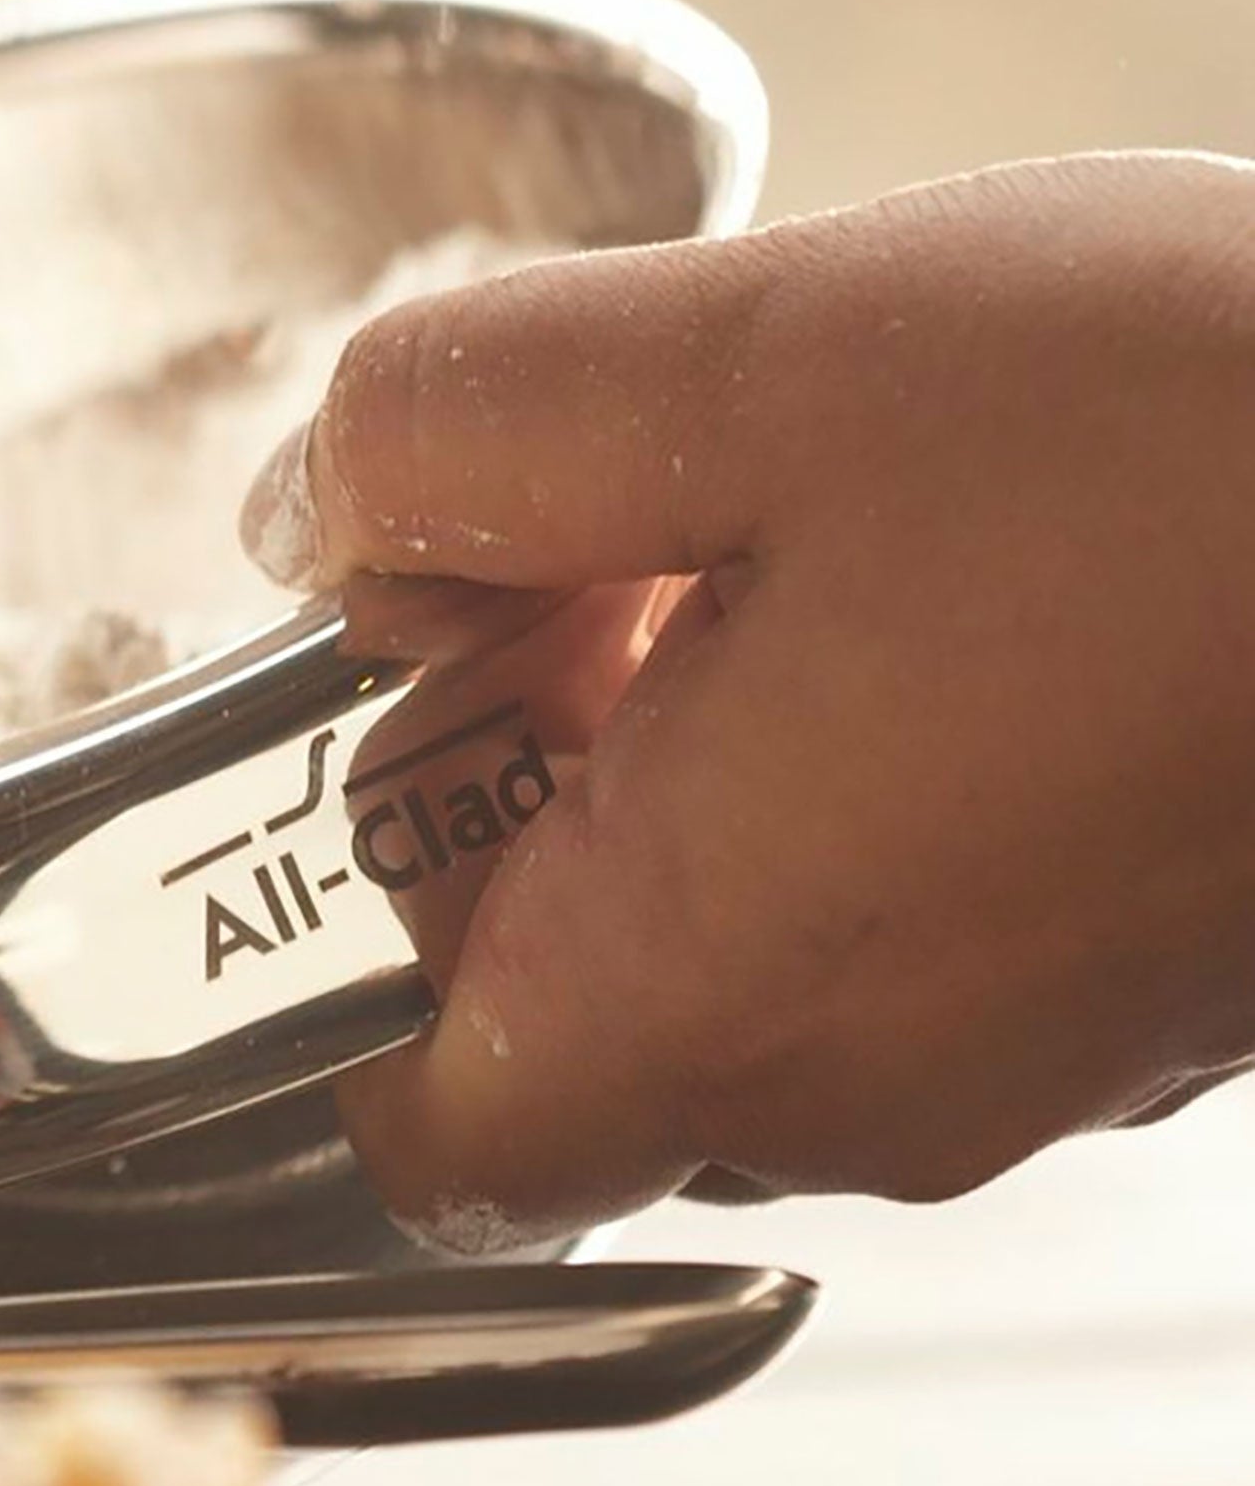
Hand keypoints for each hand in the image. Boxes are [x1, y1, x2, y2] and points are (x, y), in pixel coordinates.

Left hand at [238, 153, 1254, 1242]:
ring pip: (723, 963)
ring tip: (784, 543)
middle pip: (540, 1023)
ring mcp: (1012, 1065)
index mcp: (696, 982)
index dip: (328, 940)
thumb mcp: (742, 357)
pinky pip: (892, 933)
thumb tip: (320, 518)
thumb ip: (451, 437)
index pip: (398, 1128)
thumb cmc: (1210, 446)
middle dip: (513, 793)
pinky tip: (926, 592)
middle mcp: (848, 1085)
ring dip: (684, 767)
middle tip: (596, 559)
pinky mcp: (1125, 998)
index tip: (387, 732)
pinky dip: (842, 787)